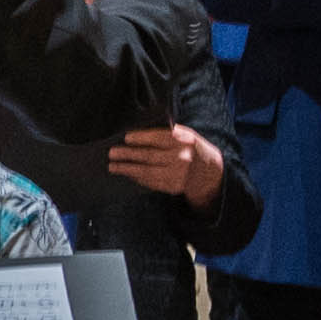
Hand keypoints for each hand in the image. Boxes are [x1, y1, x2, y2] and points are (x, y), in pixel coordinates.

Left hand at [102, 121, 226, 202]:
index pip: (159, 138)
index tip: (126, 138)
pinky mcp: (173, 187)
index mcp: (183, 141)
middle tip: (112, 153)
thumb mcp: (184, 134)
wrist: (208, 170)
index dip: (141, 138)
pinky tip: (127, 174)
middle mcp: (181, 158)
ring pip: (147, 172)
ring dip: (128, 169)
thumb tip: (137, 136)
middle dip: (128, 155)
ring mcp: (177, 175)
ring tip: (113, 166)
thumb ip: (166, 133)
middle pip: (149, 156)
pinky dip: (137, 178)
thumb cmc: (189, 147)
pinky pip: (151, 182)